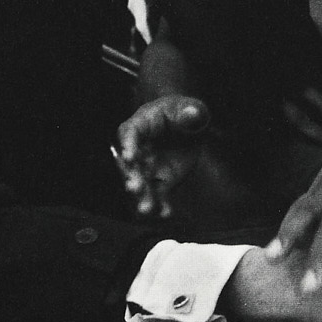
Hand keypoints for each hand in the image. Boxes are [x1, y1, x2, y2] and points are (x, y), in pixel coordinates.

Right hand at [113, 94, 207, 218]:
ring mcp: (149, 166)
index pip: (130, 133)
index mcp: (142, 124)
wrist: (189, 128)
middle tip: (134, 188)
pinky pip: (159, 194)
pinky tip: (165, 213)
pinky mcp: (162, 180)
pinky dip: (161, 205)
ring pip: (143, 183)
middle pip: (132, 163)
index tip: (129, 157)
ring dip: (143, 196)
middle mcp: (140, 148)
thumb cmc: (183, 112)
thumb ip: (190, 112)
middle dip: (132, 176)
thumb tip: (192, 114)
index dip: (128, 145)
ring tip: (146, 209)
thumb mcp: (190, 108)